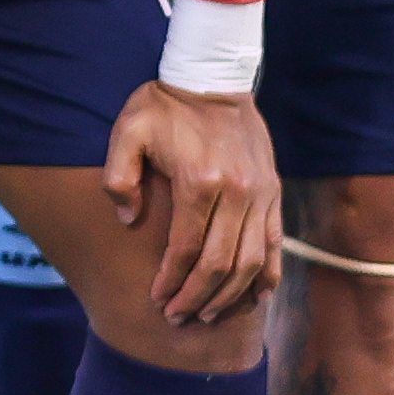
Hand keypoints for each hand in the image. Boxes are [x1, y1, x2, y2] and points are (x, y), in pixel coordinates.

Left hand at [96, 80, 279, 326]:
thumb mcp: (128, 132)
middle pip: (220, 263)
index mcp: (199, 182)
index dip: (172, 281)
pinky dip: (266, 274)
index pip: (187, 249)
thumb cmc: (163, 107)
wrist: (212, 76)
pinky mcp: (273, 191)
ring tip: (208, 314)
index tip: (157, 300)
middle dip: (198, 297)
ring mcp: (260, 193)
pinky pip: (274, 244)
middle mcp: (236, 193)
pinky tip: (254, 298)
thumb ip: (118, 178)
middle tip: (179, 318)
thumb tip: (127, 220)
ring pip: (251, 261)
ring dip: (230, 294)